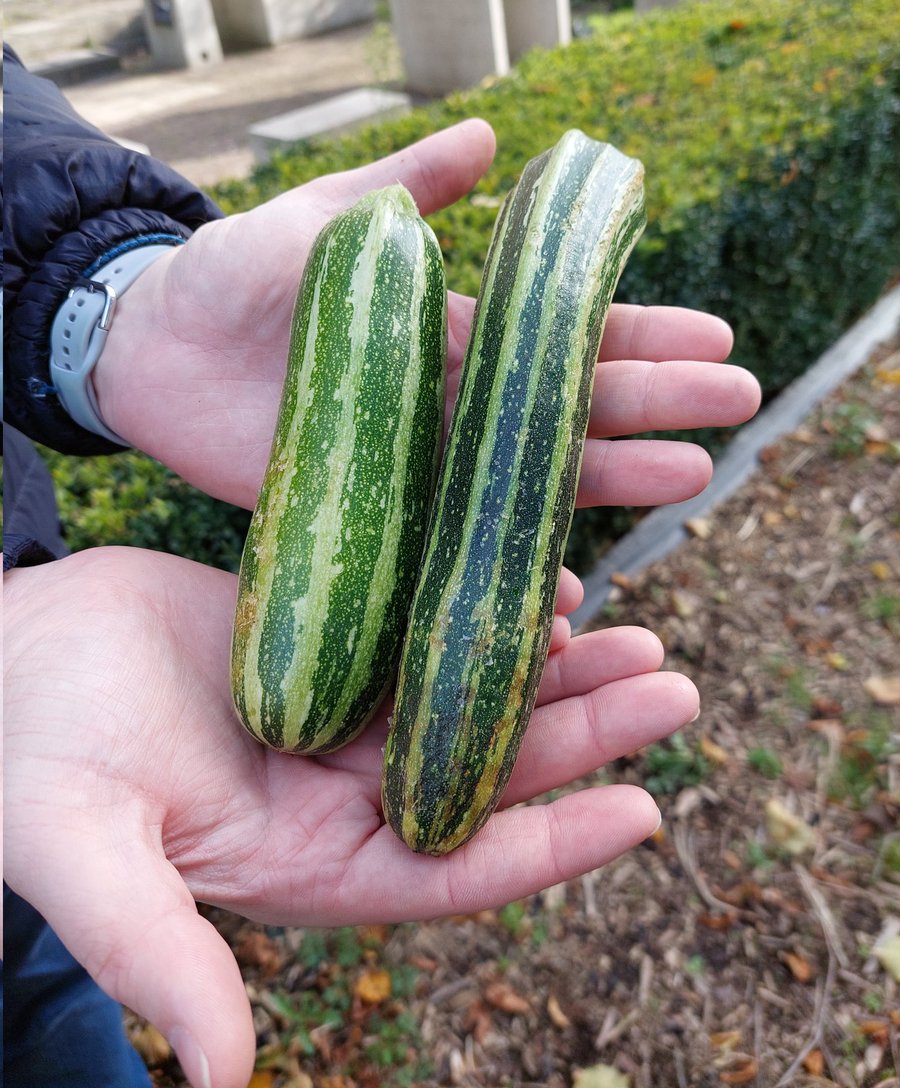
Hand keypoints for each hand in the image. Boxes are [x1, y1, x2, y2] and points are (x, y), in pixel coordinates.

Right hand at [5, 546, 698, 1087]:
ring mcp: (340, 714)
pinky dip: (484, 612)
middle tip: (670, 687)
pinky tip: (546, 582)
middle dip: (580, 738)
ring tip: (638, 638)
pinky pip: (428, 631)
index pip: (450, 868)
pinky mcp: (330, 643)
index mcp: (304, 858)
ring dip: (552, 674)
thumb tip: (225, 1074)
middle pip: (484, 774)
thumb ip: (152, 949)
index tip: (643, 810)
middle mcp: (338, 792)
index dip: (549, 847)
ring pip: (469, 698)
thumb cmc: (28, 752)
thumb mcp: (81, 849)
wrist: (6, 652)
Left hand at [94, 119, 759, 513]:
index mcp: (450, 332)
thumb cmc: (232, 275)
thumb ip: (404, 188)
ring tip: (686, 479)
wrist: (152, 348)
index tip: (716, 334)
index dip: (639, 334)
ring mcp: (417, 464)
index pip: (561, 337)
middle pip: (567, 410)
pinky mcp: (374, 515)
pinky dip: (502, 575)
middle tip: (738, 407)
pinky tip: (559, 597)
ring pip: (526, 482)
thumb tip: (492, 133)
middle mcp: (450, 405)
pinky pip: (450, 552)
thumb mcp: (325, 218)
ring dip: (607, 483)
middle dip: (654, 404)